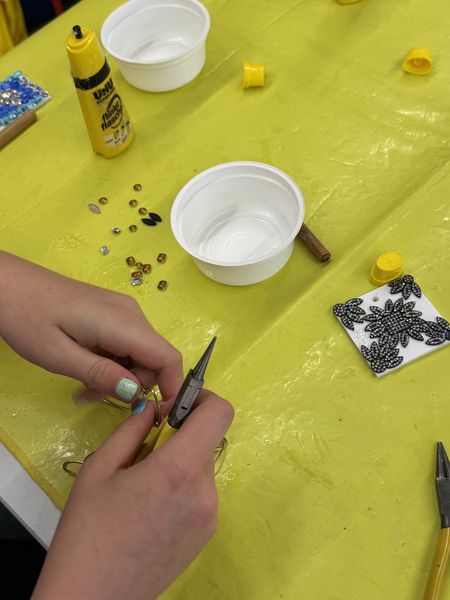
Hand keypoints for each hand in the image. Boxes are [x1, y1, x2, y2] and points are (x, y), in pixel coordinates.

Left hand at [0, 251, 182, 403]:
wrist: (8, 283)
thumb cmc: (27, 317)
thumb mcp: (59, 356)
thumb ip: (101, 375)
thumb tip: (135, 393)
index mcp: (123, 323)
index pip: (168, 358)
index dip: (171, 388)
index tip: (155, 414)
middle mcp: (131, 314)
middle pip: (155, 359)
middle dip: (134, 385)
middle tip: (94, 398)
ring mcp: (122, 311)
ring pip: (140, 353)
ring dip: (119, 375)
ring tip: (83, 386)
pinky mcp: (112, 312)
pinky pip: (126, 343)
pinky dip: (113, 362)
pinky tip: (85, 367)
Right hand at [32, 390, 233, 599]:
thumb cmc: (87, 532)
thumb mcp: (100, 468)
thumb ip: (133, 429)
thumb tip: (153, 408)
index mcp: (180, 469)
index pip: (220, 413)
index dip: (202, 399)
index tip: (173, 407)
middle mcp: (205, 492)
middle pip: (206, 441)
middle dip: (179, 435)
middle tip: (143, 450)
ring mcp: (210, 517)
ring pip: (201, 468)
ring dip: (179, 462)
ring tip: (142, 485)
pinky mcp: (206, 536)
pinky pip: (200, 494)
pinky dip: (182, 487)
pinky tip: (151, 508)